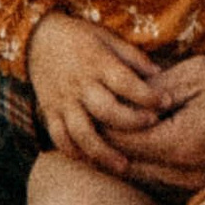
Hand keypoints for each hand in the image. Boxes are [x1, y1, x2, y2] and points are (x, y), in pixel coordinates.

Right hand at [29, 12, 174, 173]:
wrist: (38, 38)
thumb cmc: (79, 37)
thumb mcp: (107, 37)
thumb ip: (132, 56)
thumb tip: (159, 74)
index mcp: (96, 63)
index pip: (125, 82)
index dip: (148, 95)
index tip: (166, 102)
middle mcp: (79, 84)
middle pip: (106, 110)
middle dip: (132, 122)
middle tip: (152, 126)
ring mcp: (63, 101)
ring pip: (81, 133)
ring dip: (103, 153)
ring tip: (124, 166)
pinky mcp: (50, 112)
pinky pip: (60, 138)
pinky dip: (75, 153)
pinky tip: (93, 162)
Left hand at [106, 43, 204, 181]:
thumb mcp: (199, 73)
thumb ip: (156, 92)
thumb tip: (122, 100)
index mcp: (182, 144)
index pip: (124, 143)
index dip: (103, 124)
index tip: (92, 104)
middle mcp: (188, 172)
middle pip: (131, 167)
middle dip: (110, 145)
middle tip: (94, 119)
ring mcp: (200, 182)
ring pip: (146, 179)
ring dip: (128, 158)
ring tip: (113, 131)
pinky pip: (165, 183)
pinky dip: (148, 167)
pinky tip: (143, 145)